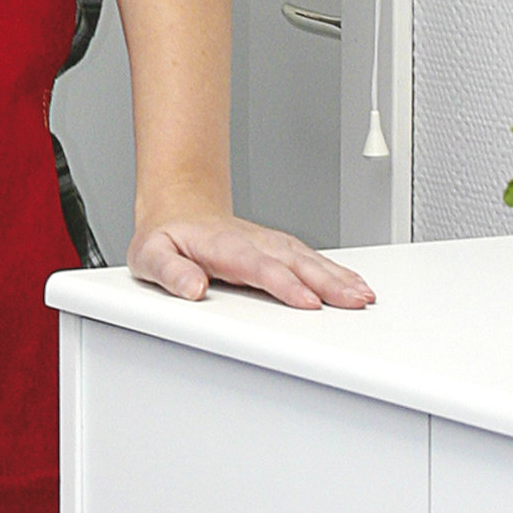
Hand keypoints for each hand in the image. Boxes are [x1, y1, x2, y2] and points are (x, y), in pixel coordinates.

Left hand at [128, 211, 374, 310]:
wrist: (176, 211)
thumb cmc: (164, 239)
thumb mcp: (149, 256)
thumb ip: (169, 272)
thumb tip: (192, 288)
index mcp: (219, 245)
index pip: (256, 265)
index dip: (283, 283)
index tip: (307, 301)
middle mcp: (249, 241)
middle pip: (291, 260)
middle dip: (325, 281)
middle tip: (352, 301)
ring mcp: (265, 243)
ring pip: (306, 258)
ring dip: (336, 276)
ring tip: (362, 296)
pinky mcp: (276, 248)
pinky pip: (309, 257)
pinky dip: (335, 270)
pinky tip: (354, 284)